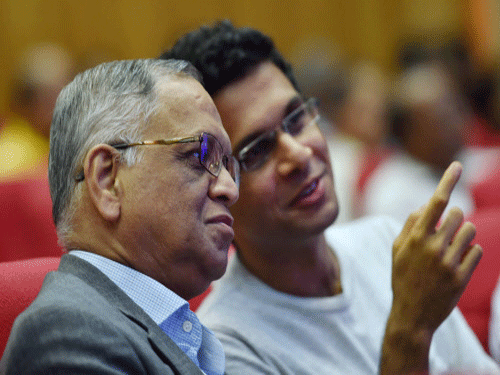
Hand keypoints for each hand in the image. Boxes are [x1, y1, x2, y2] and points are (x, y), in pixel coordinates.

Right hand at [391, 161, 481, 333]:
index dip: (447, 181)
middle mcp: (432, 247)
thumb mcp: (397, 250)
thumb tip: (426, 206)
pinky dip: (470, 253)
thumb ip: (410, 225)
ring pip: (470, 231)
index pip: (435, 202)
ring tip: (452, 247)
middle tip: (447, 231)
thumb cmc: (402, 277)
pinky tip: (458, 263)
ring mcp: (448, 263)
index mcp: (414, 238)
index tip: (457, 165)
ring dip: (464, 234)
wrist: (412, 315)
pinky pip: (476, 251)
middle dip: (455, 218)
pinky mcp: (462, 277)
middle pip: (458, 214)